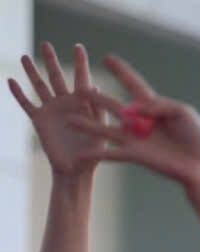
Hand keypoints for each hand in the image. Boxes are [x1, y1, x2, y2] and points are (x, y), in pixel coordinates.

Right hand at [9, 43, 104, 177]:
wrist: (76, 170)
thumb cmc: (94, 154)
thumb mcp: (100, 130)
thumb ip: (98, 110)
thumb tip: (96, 88)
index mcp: (83, 104)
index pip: (81, 79)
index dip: (80, 63)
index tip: (79, 47)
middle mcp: (66, 103)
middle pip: (57, 77)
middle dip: (51, 60)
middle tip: (46, 44)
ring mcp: (51, 110)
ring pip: (39, 86)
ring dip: (31, 72)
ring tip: (25, 56)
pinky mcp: (39, 120)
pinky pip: (26, 103)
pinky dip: (18, 93)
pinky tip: (10, 80)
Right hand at [66, 55, 199, 197]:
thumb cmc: (198, 140)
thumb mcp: (184, 113)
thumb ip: (161, 104)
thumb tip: (138, 105)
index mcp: (156, 108)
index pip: (135, 86)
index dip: (122, 72)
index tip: (108, 58)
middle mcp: (141, 123)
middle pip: (115, 106)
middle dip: (97, 99)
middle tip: (80, 89)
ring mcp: (137, 140)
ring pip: (106, 130)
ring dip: (88, 126)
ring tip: (69, 119)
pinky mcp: (137, 155)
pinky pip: (113, 154)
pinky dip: (97, 154)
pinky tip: (80, 155)